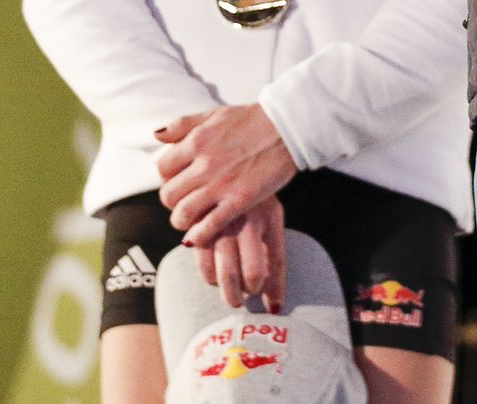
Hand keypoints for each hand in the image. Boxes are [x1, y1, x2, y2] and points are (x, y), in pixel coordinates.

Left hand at [156, 104, 299, 247]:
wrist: (289, 126)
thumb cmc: (253, 119)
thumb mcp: (214, 114)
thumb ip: (182, 124)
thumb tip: (156, 136)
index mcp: (196, 141)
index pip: (162, 168)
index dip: (168, 177)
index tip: (180, 179)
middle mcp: (204, 164)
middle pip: (168, 195)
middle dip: (173, 200)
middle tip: (187, 198)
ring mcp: (222, 184)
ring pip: (182, 214)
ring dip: (183, 220)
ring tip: (192, 217)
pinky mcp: (240, 200)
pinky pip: (209, 226)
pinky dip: (198, 236)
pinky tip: (198, 236)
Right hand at [196, 196, 286, 310]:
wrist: (221, 169)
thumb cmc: (252, 203)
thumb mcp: (270, 221)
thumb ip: (274, 260)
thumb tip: (275, 306)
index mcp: (269, 218)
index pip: (277, 262)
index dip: (275, 288)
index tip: (273, 307)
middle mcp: (246, 222)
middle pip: (251, 274)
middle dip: (248, 294)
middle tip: (245, 297)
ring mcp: (221, 225)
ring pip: (225, 275)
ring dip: (229, 290)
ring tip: (233, 291)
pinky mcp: (198, 229)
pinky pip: (204, 267)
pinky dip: (210, 278)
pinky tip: (215, 275)